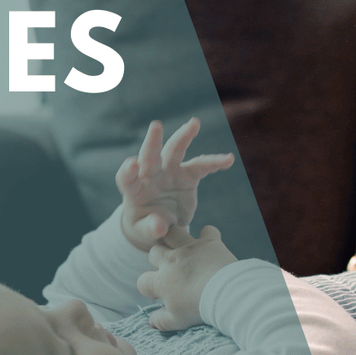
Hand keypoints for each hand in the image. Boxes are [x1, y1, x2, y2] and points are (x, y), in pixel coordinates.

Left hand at [115, 118, 234, 250]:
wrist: (162, 224)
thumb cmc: (146, 227)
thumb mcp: (145, 232)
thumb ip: (151, 228)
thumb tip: (160, 226)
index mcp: (134, 190)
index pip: (127, 178)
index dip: (128, 171)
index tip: (132, 165)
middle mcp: (150, 176)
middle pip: (150, 156)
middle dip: (153, 141)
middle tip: (155, 126)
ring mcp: (169, 172)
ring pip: (175, 151)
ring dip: (184, 136)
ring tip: (194, 123)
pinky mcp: (187, 175)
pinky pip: (201, 166)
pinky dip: (214, 163)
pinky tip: (228, 159)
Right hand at [136, 225, 237, 329]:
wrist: (225, 294)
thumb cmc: (199, 309)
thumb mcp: (177, 321)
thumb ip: (161, 321)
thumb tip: (151, 322)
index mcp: (162, 281)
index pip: (143, 282)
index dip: (148, 288)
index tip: (158, 295)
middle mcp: (171, 260)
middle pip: (154, 252)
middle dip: (158, 259)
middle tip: (171, 270)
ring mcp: (190, 248)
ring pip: (173, 233)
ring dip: (175, 239)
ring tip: (182, 249)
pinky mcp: (209, 242)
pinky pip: (208, 231)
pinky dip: (209, 236)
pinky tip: (210, 244)